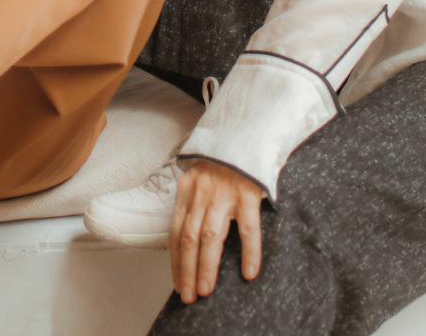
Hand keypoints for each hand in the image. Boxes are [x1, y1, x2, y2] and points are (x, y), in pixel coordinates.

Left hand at [170, 159, 265, 303]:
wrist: (243, 131)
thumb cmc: (221, 160)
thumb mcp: (199, 176)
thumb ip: (193, 201)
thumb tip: (189, 237)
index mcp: (187, 190)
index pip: (176, 231)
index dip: (176, 259)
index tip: (177, 282)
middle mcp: (202, 193)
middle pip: (190, 237)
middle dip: (187, 269)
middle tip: (188, 295)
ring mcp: (224, 193)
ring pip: (211, 236)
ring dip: (206, 266)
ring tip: (205, 289)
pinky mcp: (247, 193)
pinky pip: (248, 228)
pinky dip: (249, 251)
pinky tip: (249, 271)